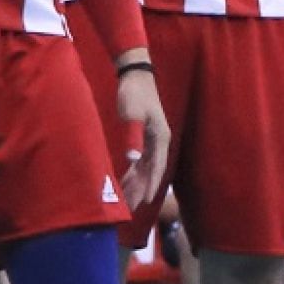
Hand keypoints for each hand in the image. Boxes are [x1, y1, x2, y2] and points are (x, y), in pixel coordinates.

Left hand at [116, 64, 169, 208]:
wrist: (135, 75)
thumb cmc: (134, 93)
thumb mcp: (132, 114)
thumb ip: (133, 136)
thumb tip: (134, 159)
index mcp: (160, 138)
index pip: (156, 167)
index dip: (149, 185)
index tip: (144, 202)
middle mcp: (158, 142)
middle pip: (150, 171)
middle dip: (140, 189)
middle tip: (129, 208)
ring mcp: (151, 140)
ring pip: (145, 167)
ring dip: (136, 183)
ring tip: (126, 200)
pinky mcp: (143, 137)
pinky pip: (139, 160)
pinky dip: (133, 172)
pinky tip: (124, 182)